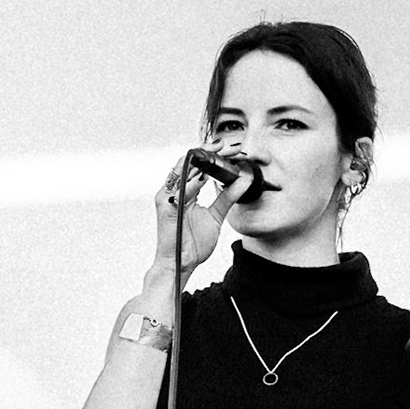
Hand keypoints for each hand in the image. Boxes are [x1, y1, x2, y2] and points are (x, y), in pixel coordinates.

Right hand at [153, 141, 253, 273]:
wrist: (181, 263)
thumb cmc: (192, 243)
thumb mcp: (216, 216)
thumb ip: (227, 197)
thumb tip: (244, 180)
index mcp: (185, 192)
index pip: (196, 166)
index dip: (212, 155)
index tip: (230, 148)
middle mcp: (174, 191)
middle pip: (188, 163)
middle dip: (207, 151)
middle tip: (226, 144)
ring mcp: (168, 197)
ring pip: (181, 170)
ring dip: (200, 160)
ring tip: (218, 152)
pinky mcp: (165, 206)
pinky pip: (178, 188)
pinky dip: (192, 180)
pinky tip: (205, 174)